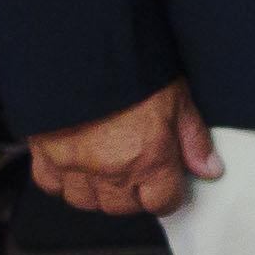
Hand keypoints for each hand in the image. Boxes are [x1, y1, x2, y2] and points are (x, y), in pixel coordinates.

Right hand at [29, 78, 217, 215]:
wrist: (80, 47)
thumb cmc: (132, 69)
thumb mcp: (177, 98)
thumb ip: (193, 139)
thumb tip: (210, 169)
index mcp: (148, 159)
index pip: (163, 203)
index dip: (168, 194)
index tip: (168, 182)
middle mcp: (110, 170)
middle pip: (123, 207)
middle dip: (134, 195)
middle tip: (138, 170)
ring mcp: (73, 165)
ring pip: (85, 201)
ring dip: (98, 191)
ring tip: (107, 168)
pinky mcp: (44, 153)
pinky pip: (51, 185)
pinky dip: (62, 180)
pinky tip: (75, 164)